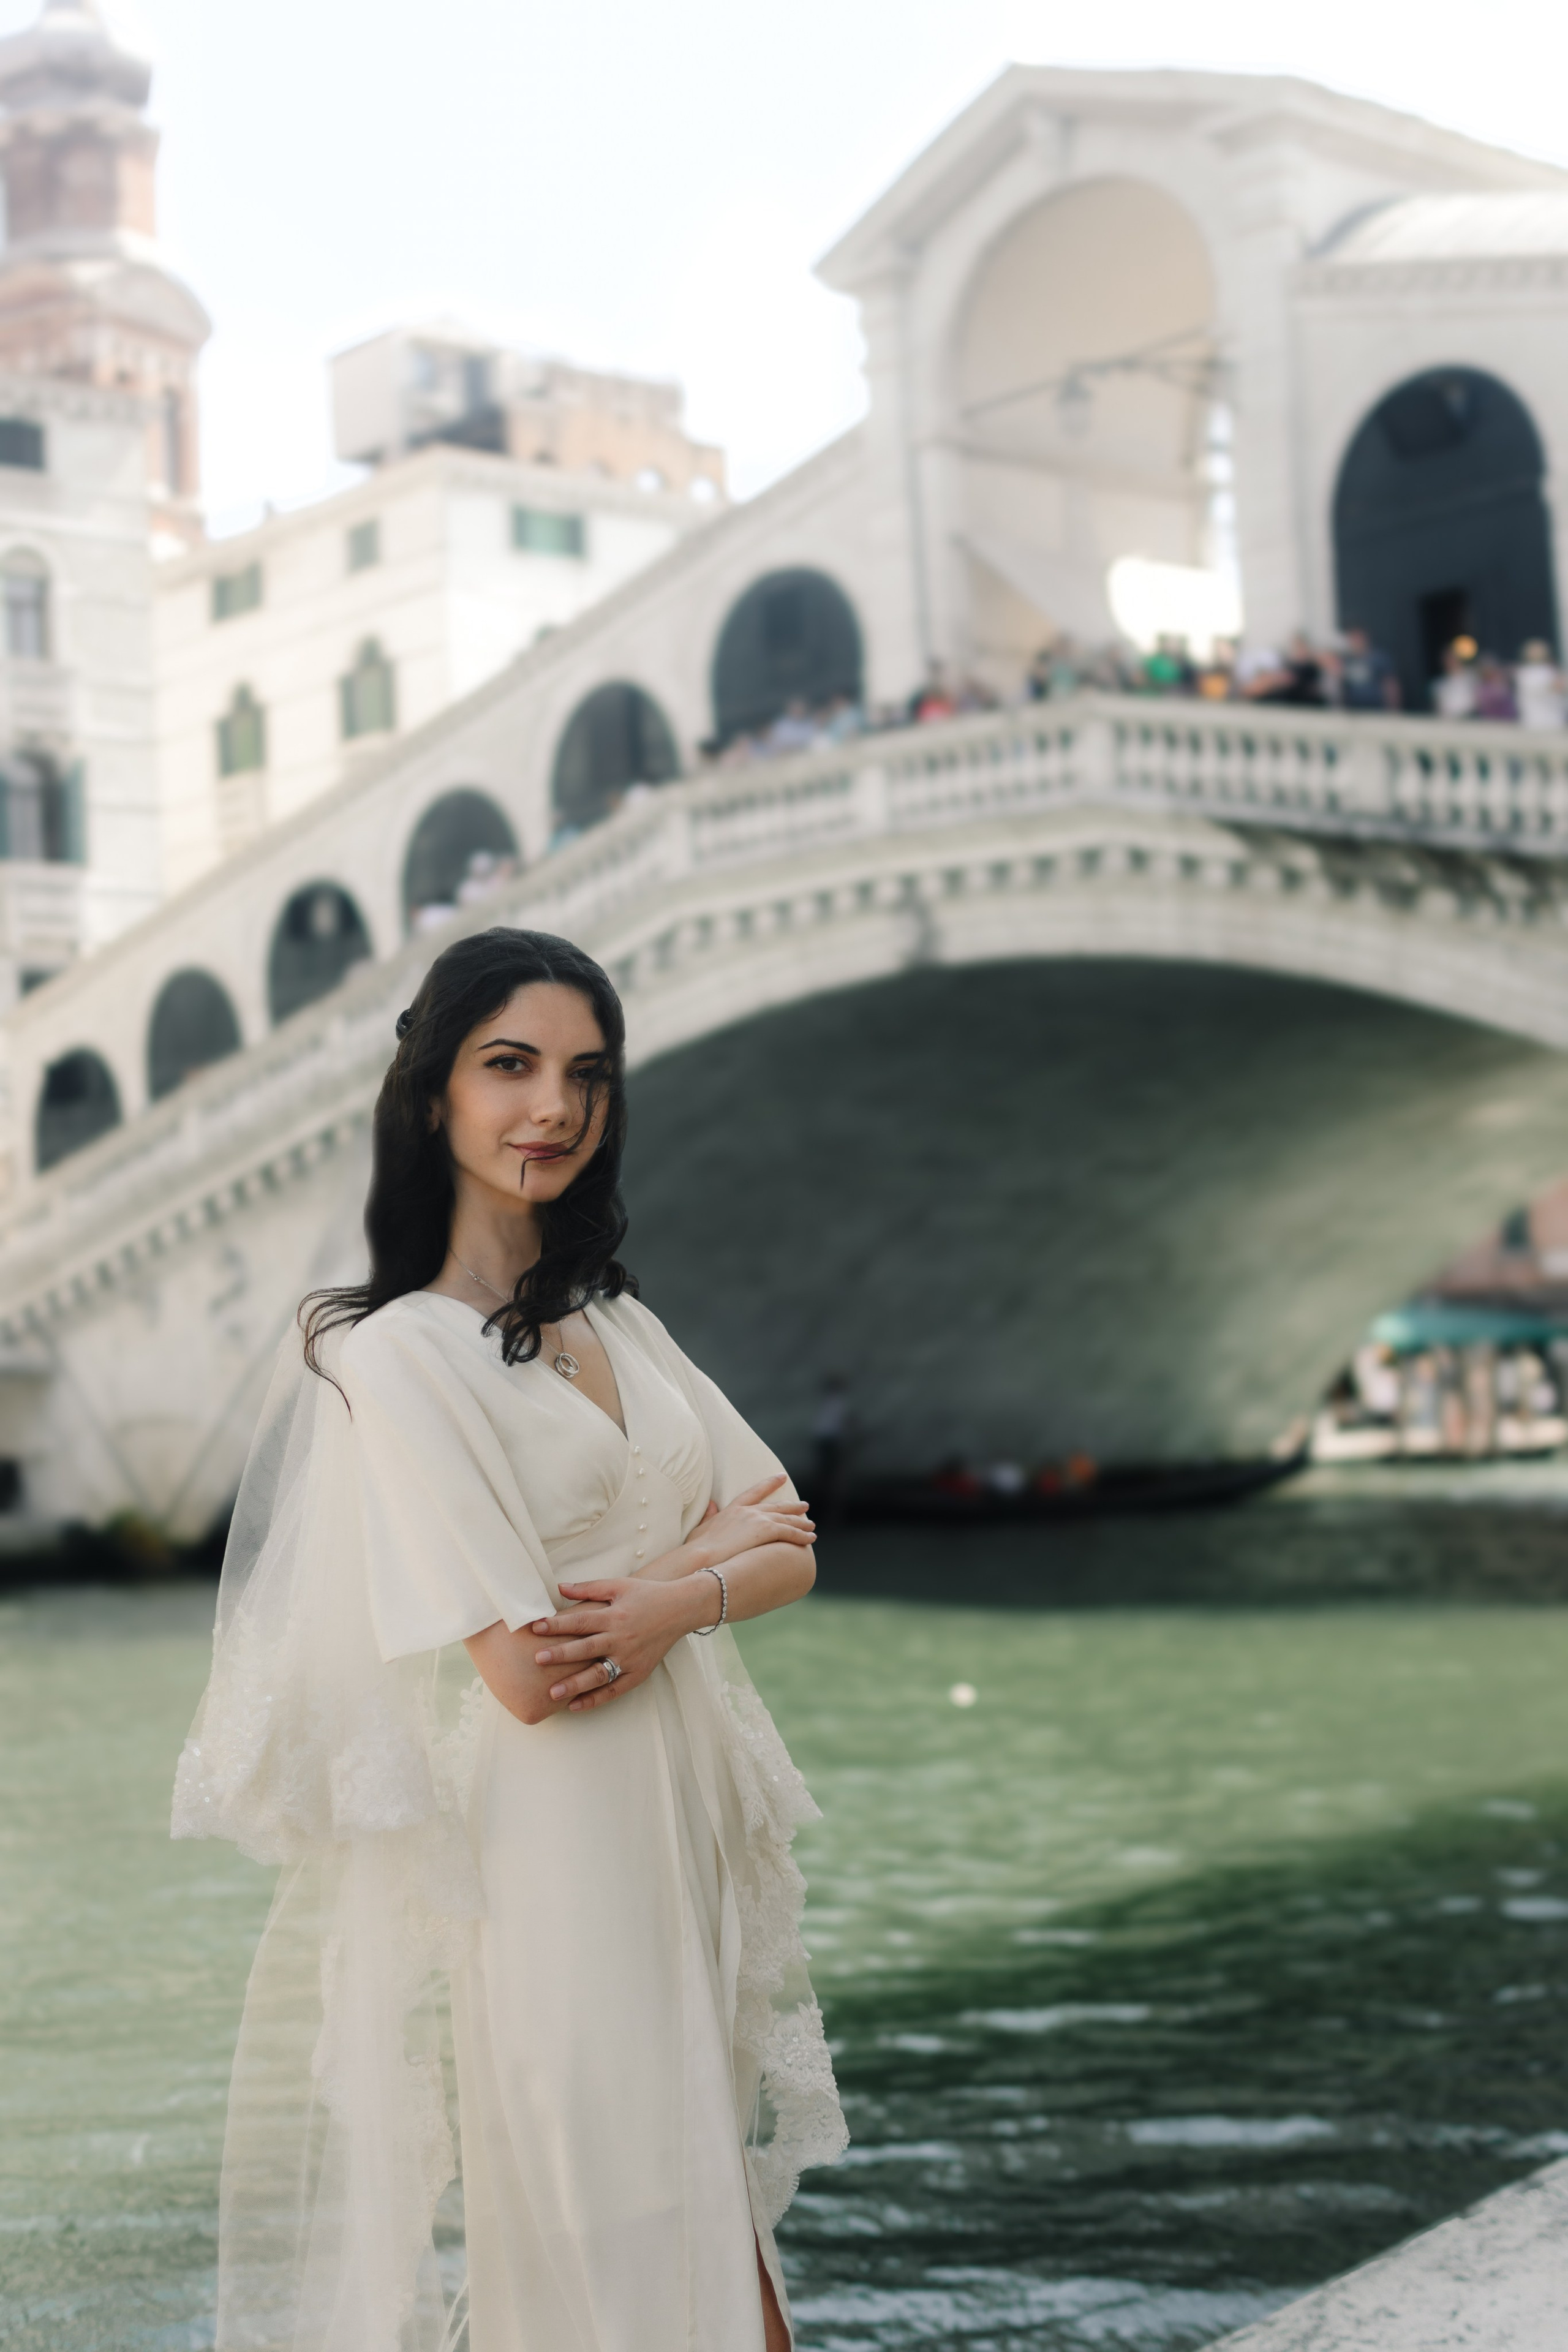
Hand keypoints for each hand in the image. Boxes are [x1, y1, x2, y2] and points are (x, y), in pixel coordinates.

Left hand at [529, 1573, 718, 1711]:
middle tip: (538, 1660)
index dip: (557, 1624)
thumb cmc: (647, 1595)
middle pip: (586, 1649)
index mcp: (614, 1616)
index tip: (535, 1627)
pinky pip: (615, 1690)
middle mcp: (621, 1639)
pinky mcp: (639, 1673)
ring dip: (575, 1684)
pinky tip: (575, 1706)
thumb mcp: (619, 1585)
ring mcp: (630, 1658)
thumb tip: (559, 1588)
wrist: (682, 1609)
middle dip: (561, 1655)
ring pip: (599, 1675)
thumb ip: (588, 1588)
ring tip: (553, 1693)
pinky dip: (596, 1699)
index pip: (580, 1622)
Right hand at [685, 1475, 813, 1570]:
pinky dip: (802, 1536)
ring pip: (786, 1519)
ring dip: (801, 1523)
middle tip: (805, 1505)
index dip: (770, 1484)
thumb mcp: (701, 1527)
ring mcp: (758, 1519)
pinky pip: (790, 1532)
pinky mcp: (766, 1531)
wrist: (701, 1556)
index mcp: (733, 1509)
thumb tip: (712, 1504)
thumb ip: (709, 1515)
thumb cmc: (697, 1548)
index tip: (782, 1476)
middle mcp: (748, 1511)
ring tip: (812, 1526)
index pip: (755, 1492)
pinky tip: (811, 1539)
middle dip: (792, 1506)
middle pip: (776, 1506)